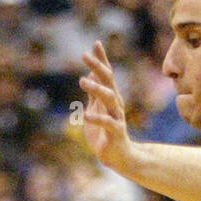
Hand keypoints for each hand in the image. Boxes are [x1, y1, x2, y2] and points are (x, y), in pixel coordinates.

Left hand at [80, 41, 133, 172]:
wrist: (118, 157)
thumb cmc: (105, 134)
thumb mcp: (96, 109)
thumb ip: (93, 93)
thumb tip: (89, 72)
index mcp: (110, 97)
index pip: (107, 74)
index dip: (101, 59)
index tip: (95, 43)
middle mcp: (115, 104)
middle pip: (108, 81)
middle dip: (97, 67)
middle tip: (84, 55)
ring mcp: (117, 117)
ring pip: (109, 98)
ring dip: (96, 88)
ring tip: (82, 81)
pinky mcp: (116, 132)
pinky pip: (107, 123)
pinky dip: (97, 119)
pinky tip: (85, 115)